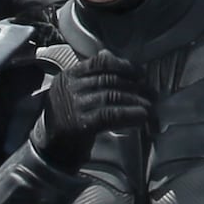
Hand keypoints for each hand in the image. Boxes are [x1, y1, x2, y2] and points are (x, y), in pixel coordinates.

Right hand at [35, 52, 151, 164]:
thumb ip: (89, 74)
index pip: (99, 62)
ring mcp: (75, 105)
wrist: (51, 150)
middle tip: (151, 92)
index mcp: (69, 76)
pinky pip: (111, 114)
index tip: (140, 72)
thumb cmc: (67, 119)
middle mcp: (70, 87)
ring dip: (135, 100)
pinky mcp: (81, 123)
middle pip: (109, 80)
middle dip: (134, 85)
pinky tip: (142, 116)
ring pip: (112, 96)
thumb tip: (109, 54)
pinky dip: (129, 114)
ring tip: (150, 105)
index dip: (123, 65)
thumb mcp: (73, 92)